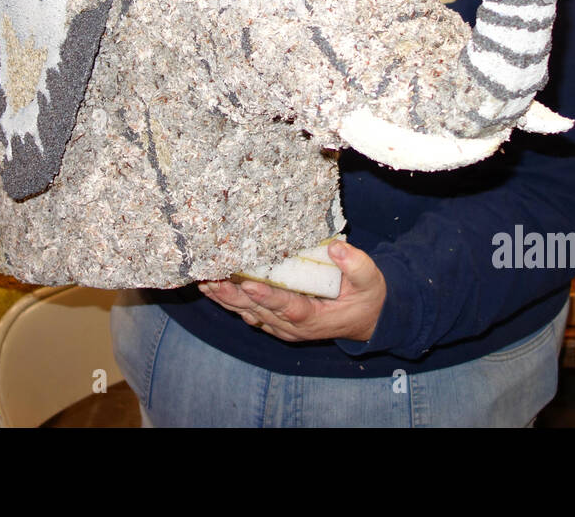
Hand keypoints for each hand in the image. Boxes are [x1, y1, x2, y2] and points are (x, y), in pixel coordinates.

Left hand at [199, 240, 386, 342]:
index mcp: (315, 318)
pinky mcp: (276, 322)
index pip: (288, 308)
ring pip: (249, 314)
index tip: (248, 284)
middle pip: (259, 311)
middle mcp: (293, 326)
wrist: (366, 319)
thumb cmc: (367, 297)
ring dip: (226, 299)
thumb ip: (356, 265)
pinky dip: (231, 302)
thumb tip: (338, 248)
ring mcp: (283, 326)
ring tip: (204, 282)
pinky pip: (249, 313)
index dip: (268, 297)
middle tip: (212, 279)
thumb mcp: (370, 280)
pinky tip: (214, 289)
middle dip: (234, 296)